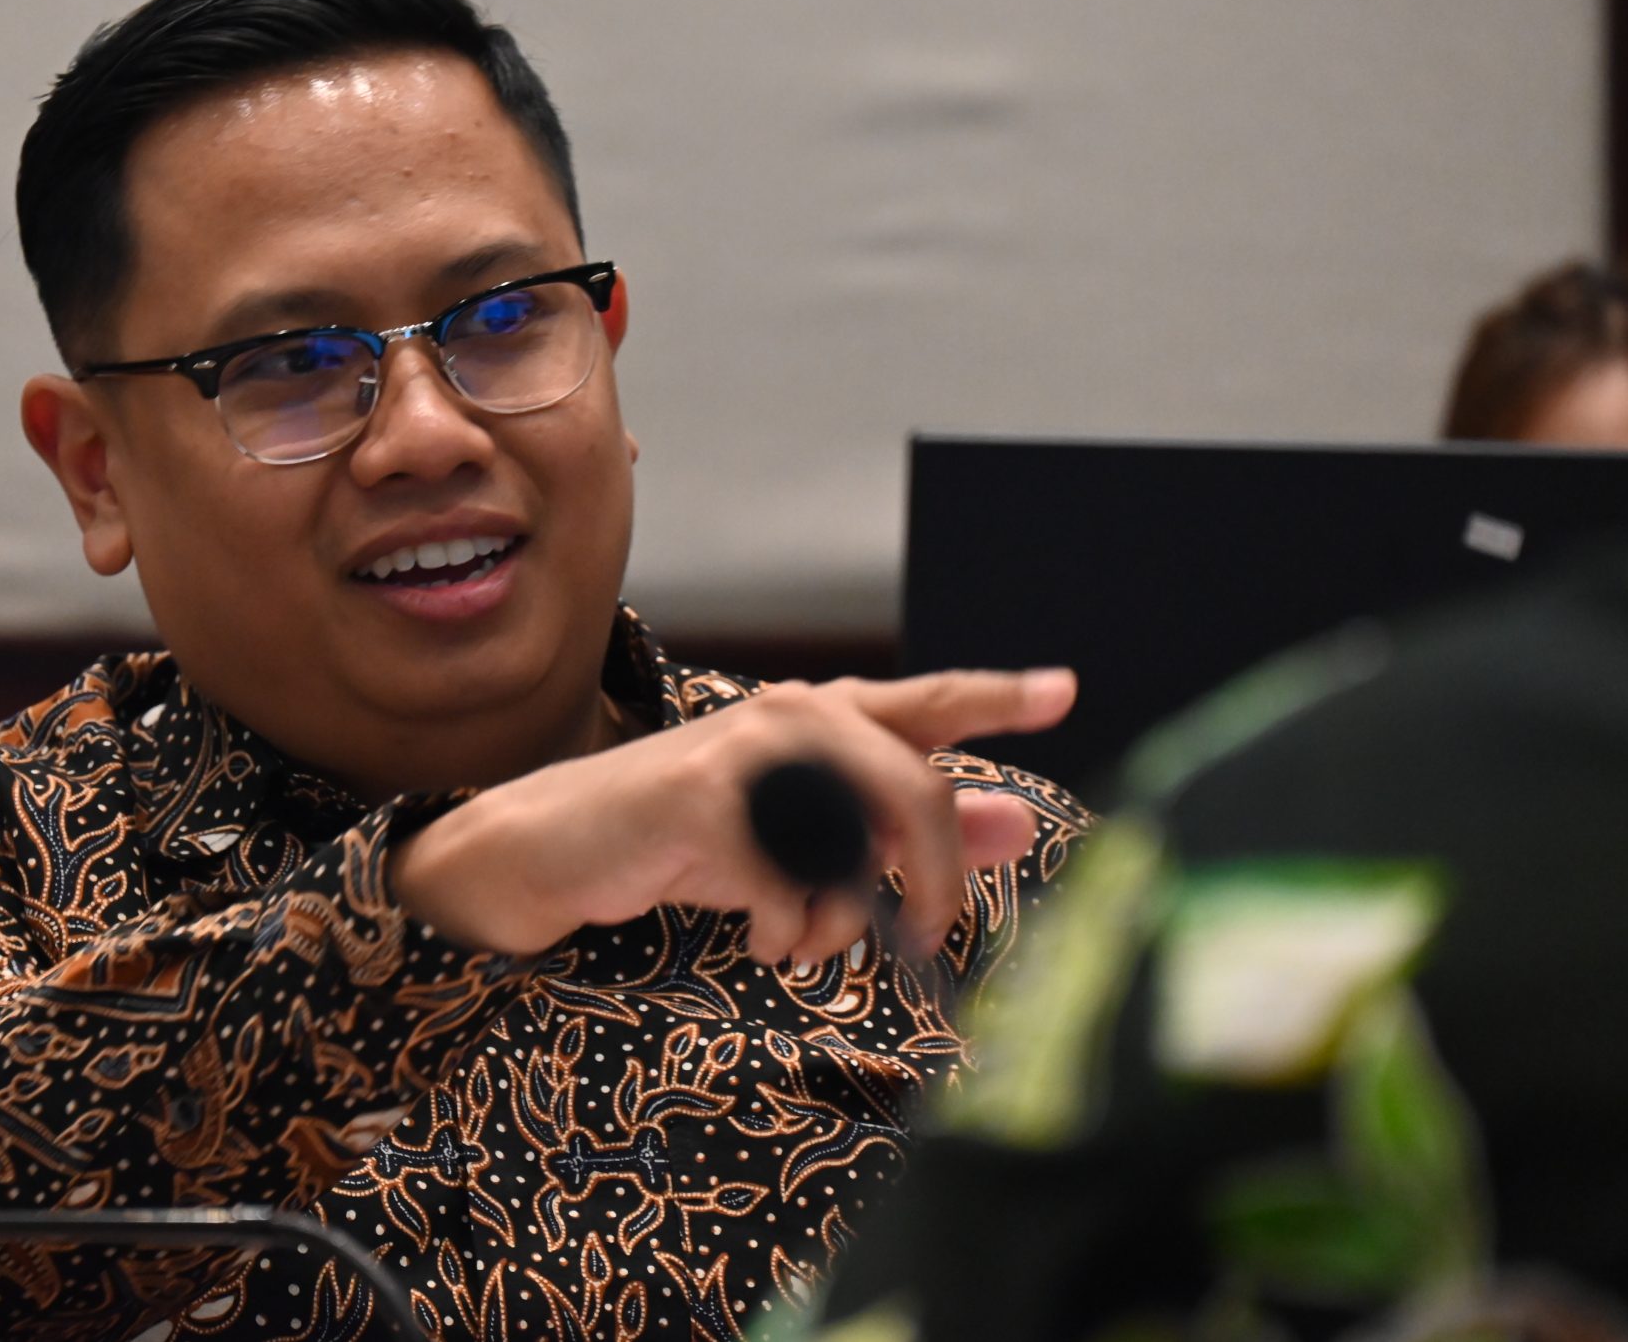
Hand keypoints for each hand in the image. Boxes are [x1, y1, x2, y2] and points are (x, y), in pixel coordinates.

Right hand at [388, 668, 1073, 965]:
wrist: (562, 843)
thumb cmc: (689, 834)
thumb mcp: (800, 831)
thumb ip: (901, 826)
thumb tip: (1014, 820)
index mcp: (824, 717)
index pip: (930, 701)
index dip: (999, 695)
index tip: (1065, 689)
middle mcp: (795, 717)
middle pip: (916, 794)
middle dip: (936, 883)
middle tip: (929, 938)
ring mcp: (749, 751)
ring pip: (857, 852)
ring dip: (841, 922)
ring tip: (803, 937)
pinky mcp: (709, 799)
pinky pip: (796, 890)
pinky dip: (789, 935)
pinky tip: (761, 935)